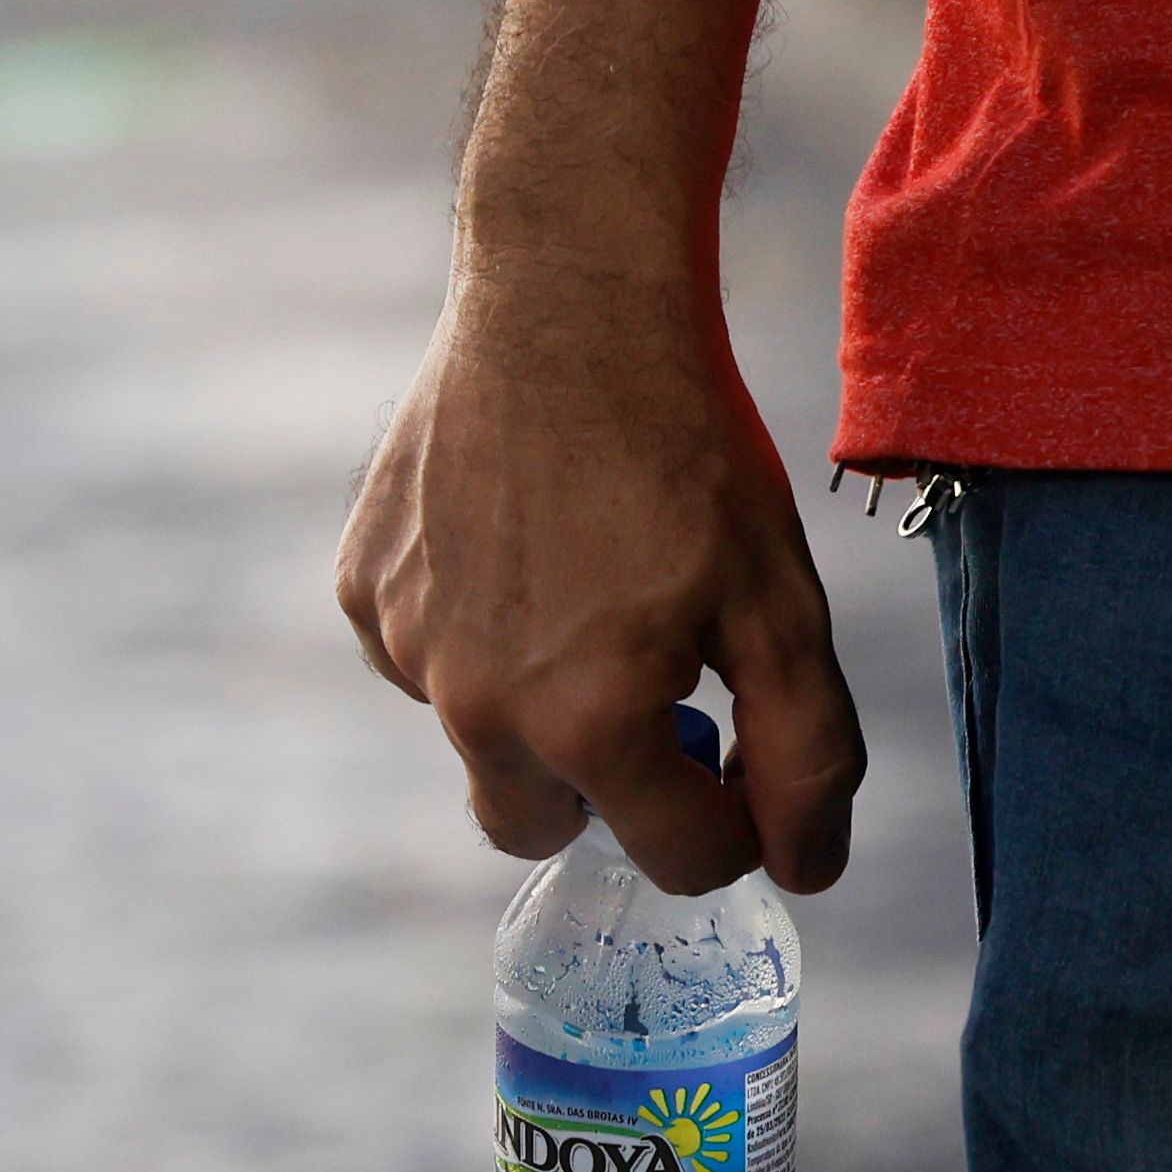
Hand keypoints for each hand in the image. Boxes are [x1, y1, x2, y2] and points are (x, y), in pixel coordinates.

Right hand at [337, 245, 861, 895]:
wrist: (567, 301)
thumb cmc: (687, 452)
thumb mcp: (780, 604)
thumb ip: (807, 753)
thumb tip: (808, 870)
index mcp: (585, 721)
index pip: (677, 857)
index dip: (736, 823)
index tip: (750, 760)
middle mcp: (473, 704)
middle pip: (548, 830)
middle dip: (612, 791)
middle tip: (662, 689)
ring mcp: (403, 647)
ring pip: (483, 746)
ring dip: (541, 708)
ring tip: (592, 591)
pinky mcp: (362, 590)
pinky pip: (425, 664)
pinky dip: (477, 639)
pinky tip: (524, 550)